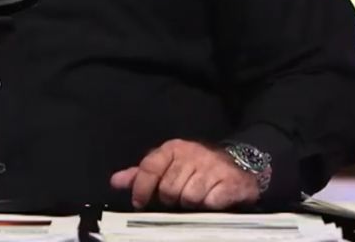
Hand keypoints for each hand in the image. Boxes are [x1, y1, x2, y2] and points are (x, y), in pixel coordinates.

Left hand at [110, 140, 259, 210]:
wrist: (239, 165)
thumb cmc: (197, 167)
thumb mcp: (169, 165)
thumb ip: (142, 174)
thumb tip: (115, 181)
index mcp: (173, 148)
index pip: (149, 167)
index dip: (141, 188)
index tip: (139, 203)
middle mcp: (192, 154)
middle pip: (168, 188)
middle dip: (171, 199)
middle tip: (178, 198)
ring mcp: (211, 167)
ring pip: (188, 197)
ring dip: (190, 204)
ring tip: (196, 198)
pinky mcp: (229, 182)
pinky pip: (209, 202)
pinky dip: (208, 206)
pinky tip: (211, 200)